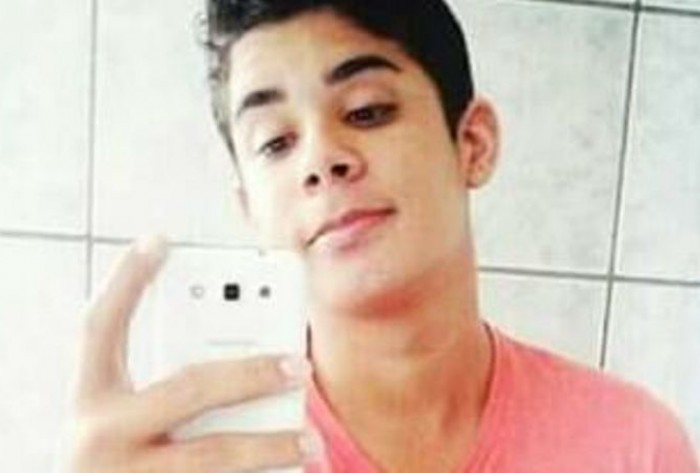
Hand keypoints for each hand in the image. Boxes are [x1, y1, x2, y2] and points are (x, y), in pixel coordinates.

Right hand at [70, 236, 317, 471]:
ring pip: (213, 455)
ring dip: (270, 446)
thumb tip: (242, 350)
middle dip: (252, 374)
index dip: (124, 280)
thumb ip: (162, 385)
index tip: (158, 239)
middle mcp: (99, 437)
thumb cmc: (116, 459)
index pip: (99, 328)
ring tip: (311, 441)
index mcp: (90, 400)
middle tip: (300, 365)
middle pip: (187, 389)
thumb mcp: (118, 419)